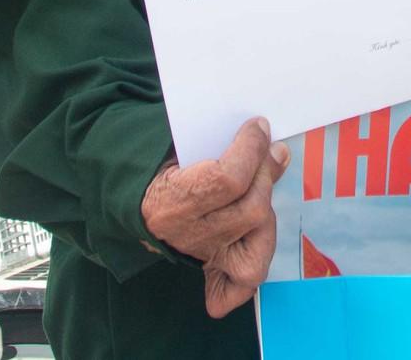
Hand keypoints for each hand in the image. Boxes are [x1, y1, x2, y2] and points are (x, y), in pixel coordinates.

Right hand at [139, 119, 288, 317]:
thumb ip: (222, 146)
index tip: (258, 126)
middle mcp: (186, 235)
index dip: (251, 149)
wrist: (136, 202)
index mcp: (171, 199)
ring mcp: (202, 256)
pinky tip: (254, 244)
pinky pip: (241, 284)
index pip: (228, 180)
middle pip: (250, 210)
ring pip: (258, 241)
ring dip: (267, 209)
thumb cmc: (165, 166)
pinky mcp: (212, 269)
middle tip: (269, 153)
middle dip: (265, 175)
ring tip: (260, 189)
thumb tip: (274, 147)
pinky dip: (251, 274)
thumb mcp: (180, 147)